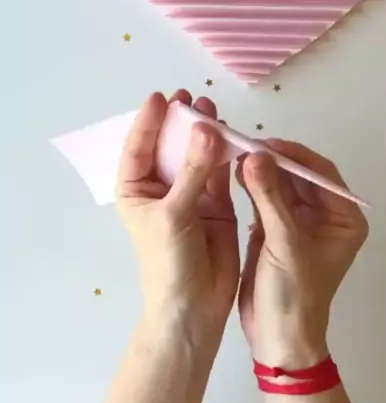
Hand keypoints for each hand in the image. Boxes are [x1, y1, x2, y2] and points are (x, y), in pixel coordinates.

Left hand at [116, 90, 238, 332]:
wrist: (194, 305)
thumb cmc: (168, 262)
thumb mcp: (174, 213)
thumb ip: (193, 170)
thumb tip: (205, 127)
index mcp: (136, 190)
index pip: (139, 148)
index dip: (150, 122)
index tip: (162, 97)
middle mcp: (162, 188)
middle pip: (171, 146)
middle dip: (180, 123)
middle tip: (192, 97)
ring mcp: (190, 194)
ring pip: (198, 156)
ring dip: (205, 134)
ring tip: (213, 108)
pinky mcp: (216, 203)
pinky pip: (219, 172)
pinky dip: (226, 155)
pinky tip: (233, 135)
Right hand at [236, 141, 368, 367]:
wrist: (277, 338)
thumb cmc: (293, 295)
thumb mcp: (284, 244)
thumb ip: (270, 198)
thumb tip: (255, 155)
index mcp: (343, 219)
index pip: (321, 174)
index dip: (293, 155)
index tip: (263, 143)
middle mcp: (325, 216)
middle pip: (300, 176)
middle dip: (273, 161)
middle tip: (242, 145)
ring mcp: (300, 223)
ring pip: (281, 185)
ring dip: (260, 172)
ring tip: (234, 155)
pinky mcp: (276, 231)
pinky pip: (266, 199)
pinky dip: (252, 187)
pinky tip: (233, 174)